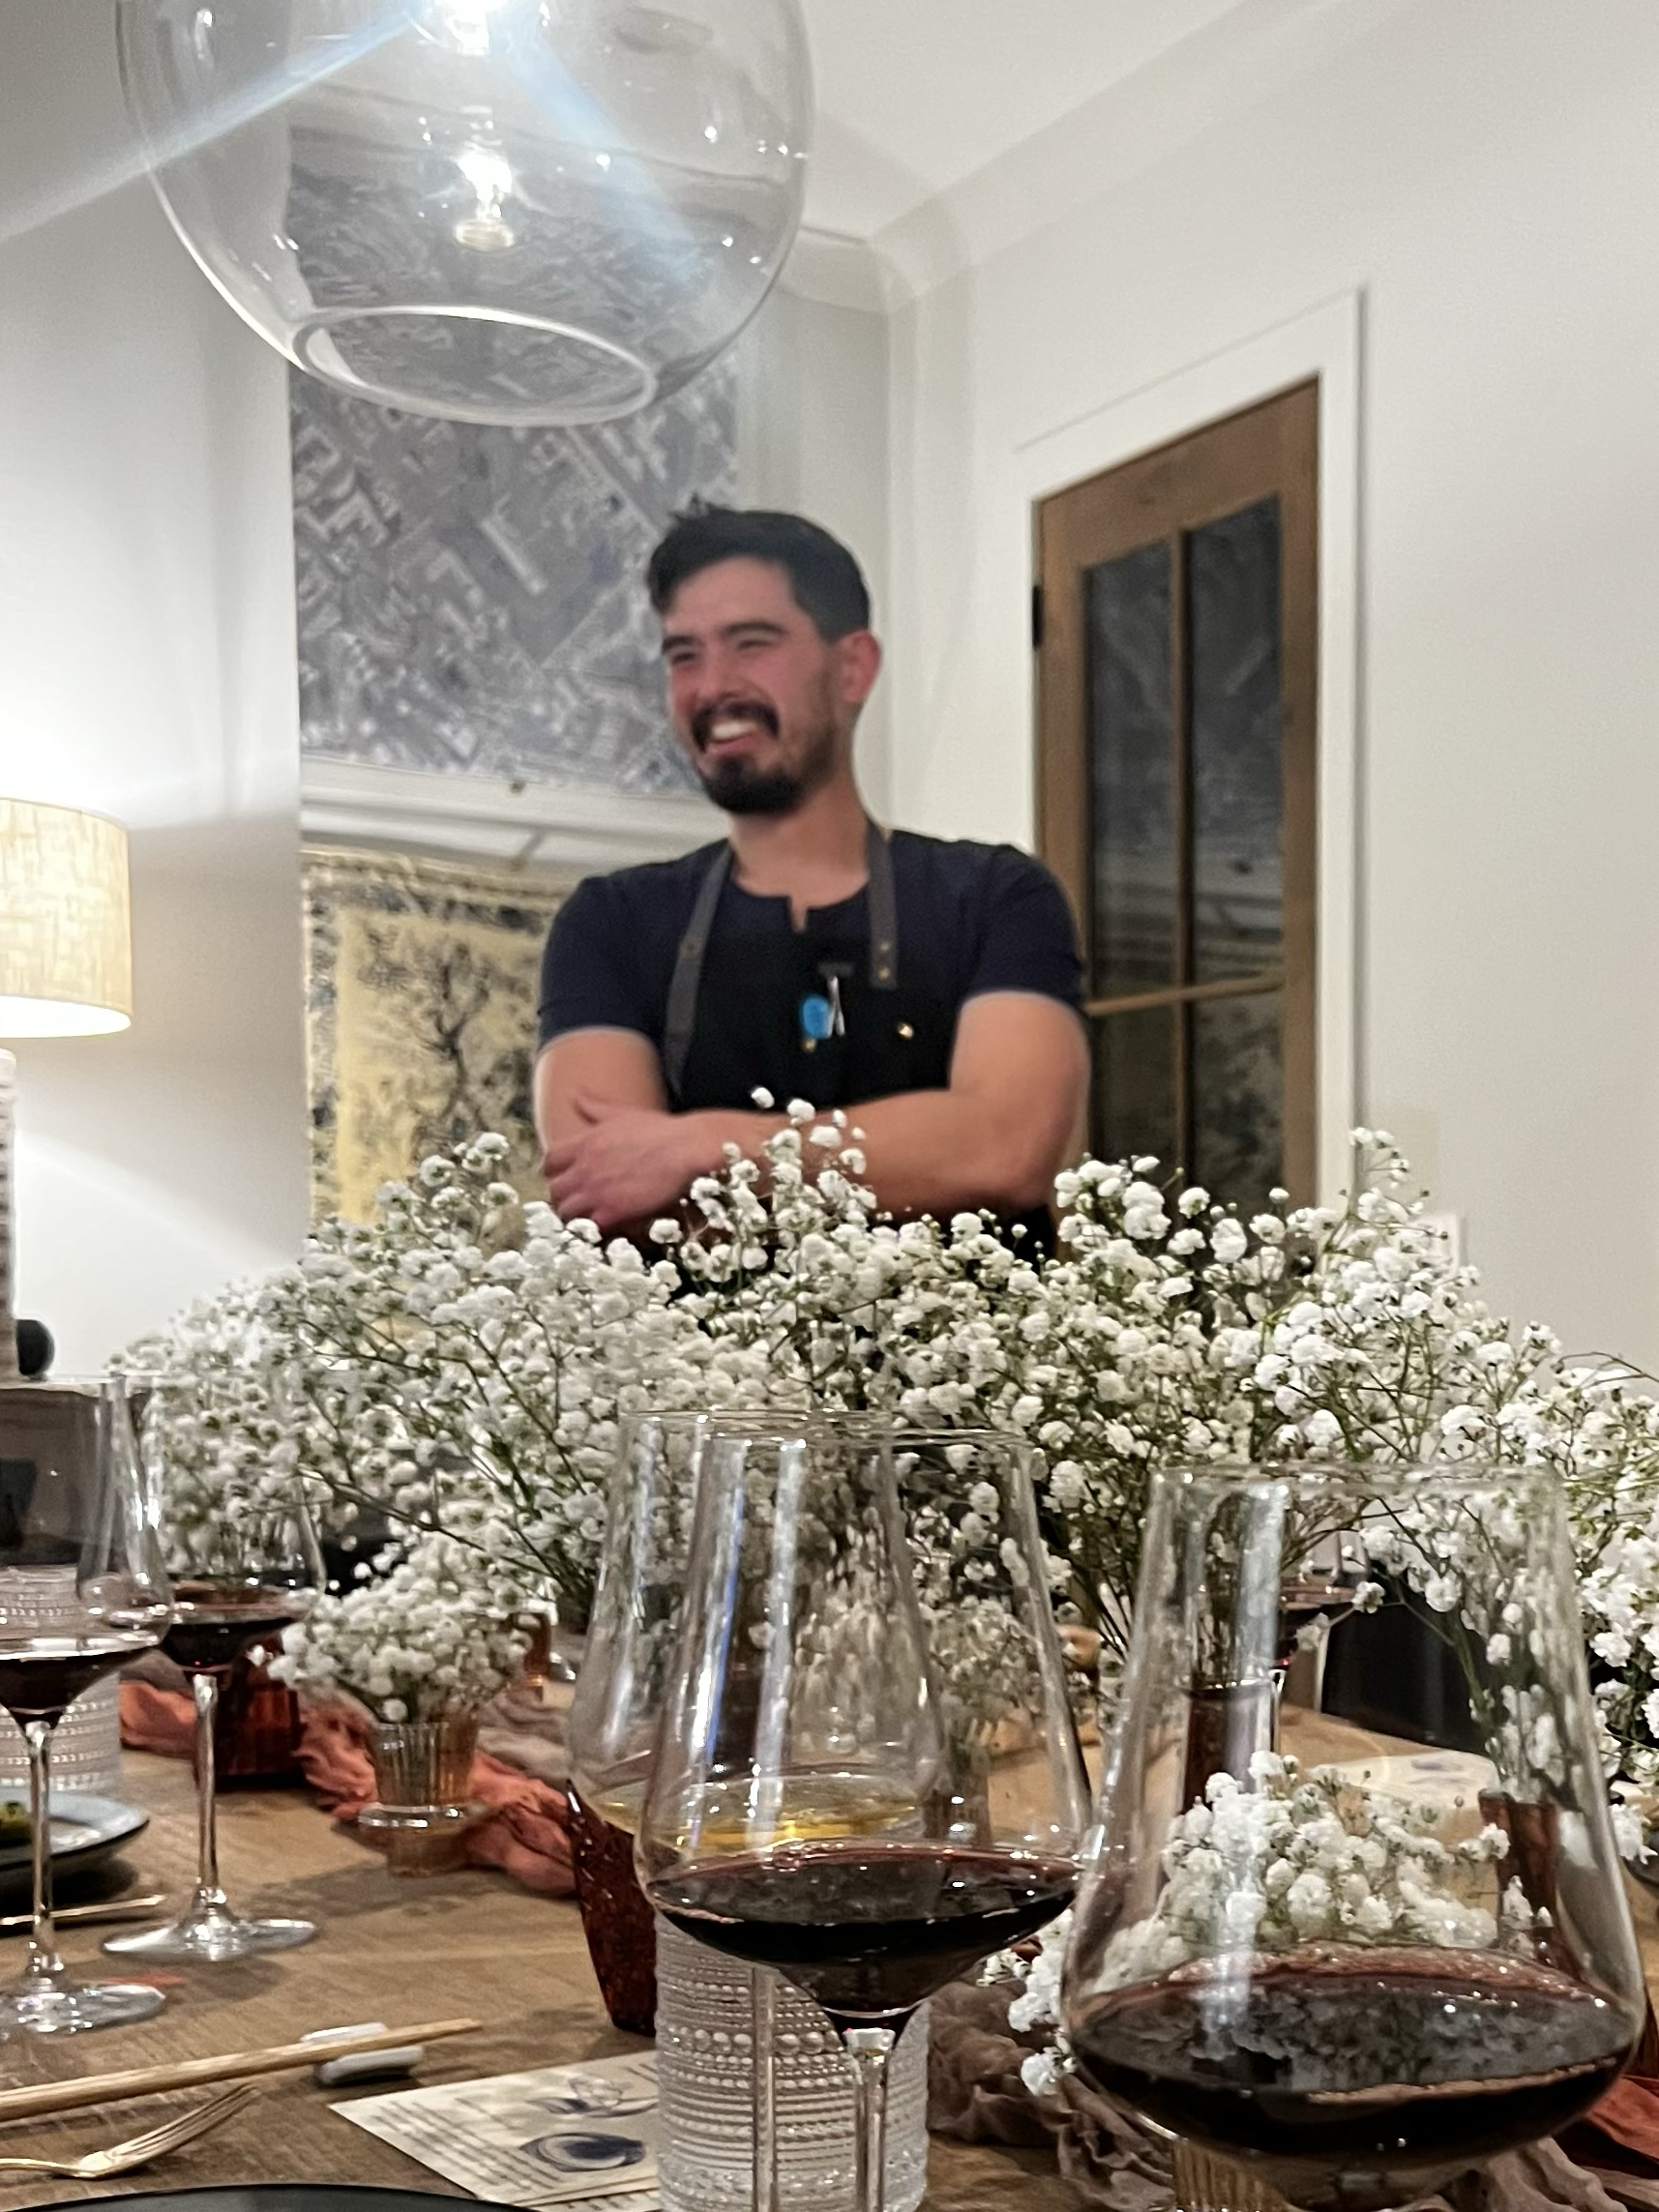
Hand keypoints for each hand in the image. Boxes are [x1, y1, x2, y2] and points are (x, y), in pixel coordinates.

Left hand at [542, 1093, 707, 1231]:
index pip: (548, 1162)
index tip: (568, 1178)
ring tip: (592, 1217)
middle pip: (553, 1191)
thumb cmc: (660, 1130)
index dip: (555, 1174)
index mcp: (584, 1143)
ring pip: (565, 1212)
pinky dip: (593, 1230)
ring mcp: (596, 1191)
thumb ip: (595, 1107)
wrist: (687, 1148)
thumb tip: (575, 1093)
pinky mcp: (613, 1211)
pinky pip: (587, 1228)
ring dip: (576, 1217)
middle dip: (563, 1198)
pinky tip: (608, 1227)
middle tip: (579, 1202)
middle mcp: (584, 1167)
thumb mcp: (622, 1113)